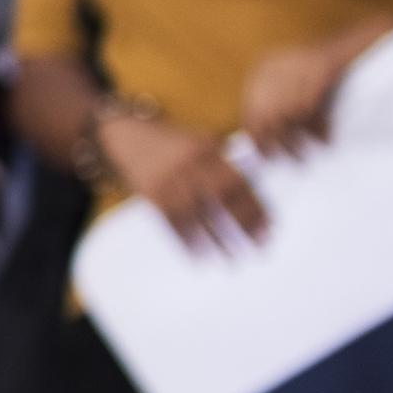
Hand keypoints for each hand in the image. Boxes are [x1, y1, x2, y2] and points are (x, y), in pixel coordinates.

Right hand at [95, 100, 270, 253]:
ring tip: (232, 259)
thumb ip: (223, 163)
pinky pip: (172, 221)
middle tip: (258, 248)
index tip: (269, 229)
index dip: (256, 206)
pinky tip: (200, 257)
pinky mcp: (150, 192)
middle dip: (244, 224)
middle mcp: (189, 163)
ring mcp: (168, 178)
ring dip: (217, 239)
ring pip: (198, 214)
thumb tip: (254, 194)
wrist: (123, 133)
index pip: (239, 181)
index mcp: (207, 150)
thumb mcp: (198, 142)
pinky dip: (187, 241)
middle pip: (223, 197)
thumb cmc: (168, 143)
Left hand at [235, 27, 376, 156]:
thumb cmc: (332, 73)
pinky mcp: (322, 67)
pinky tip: (325, 139)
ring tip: (306, 156)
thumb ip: (282, 109)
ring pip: (287, 113)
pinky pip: (310, 106)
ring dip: (296, 139)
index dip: (256, 136)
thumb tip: (261, 142)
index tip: (266, 158)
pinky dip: (316, 128)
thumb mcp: (301, 86)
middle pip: (265, 113)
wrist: (363, 42)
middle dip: (275, 142)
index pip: (250, 108)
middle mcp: (278, 64)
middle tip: (291, 162)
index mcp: (266, 67)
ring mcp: (299, 64)